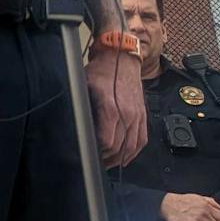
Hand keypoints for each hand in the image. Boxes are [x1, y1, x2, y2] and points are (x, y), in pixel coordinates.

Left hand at [84, 47, 145, 168]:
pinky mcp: (143, 116)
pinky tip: (123, 157)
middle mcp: (127, 114)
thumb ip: (83, 109)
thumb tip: (76, 127)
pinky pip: (141, 141)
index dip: (96, 152)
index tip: (87, 153)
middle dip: (105, 159)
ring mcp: (138, 116)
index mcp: (111, 108)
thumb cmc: (101, 71)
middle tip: (93, 161)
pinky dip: (133, 153)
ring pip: (131, 148)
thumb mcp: (84, 87)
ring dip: (118, 159)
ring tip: (106, 162)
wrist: (122, 58)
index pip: (107, 142)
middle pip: (119, 148)